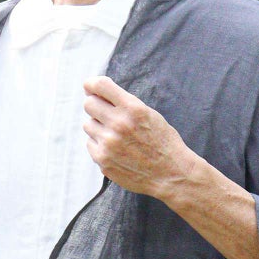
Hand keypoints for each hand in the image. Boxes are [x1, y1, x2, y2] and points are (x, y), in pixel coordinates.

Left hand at [82, 76, 195, 198]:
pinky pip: (90, 143)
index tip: (90, 87)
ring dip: (99, 127)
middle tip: (106, 115)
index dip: (92, 84)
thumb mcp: (149, 114)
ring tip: (117, 136)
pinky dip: (99, 144)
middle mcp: (119, 124)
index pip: (100, 86)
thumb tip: (95, 92)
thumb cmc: (162, 142)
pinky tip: (116, 150)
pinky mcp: (102, 159)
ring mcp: (109, 143)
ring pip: (88, 125)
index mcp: (133, 108)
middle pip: (89, 104)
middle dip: (96, 107)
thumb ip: (125, 103)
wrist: (170, 174)